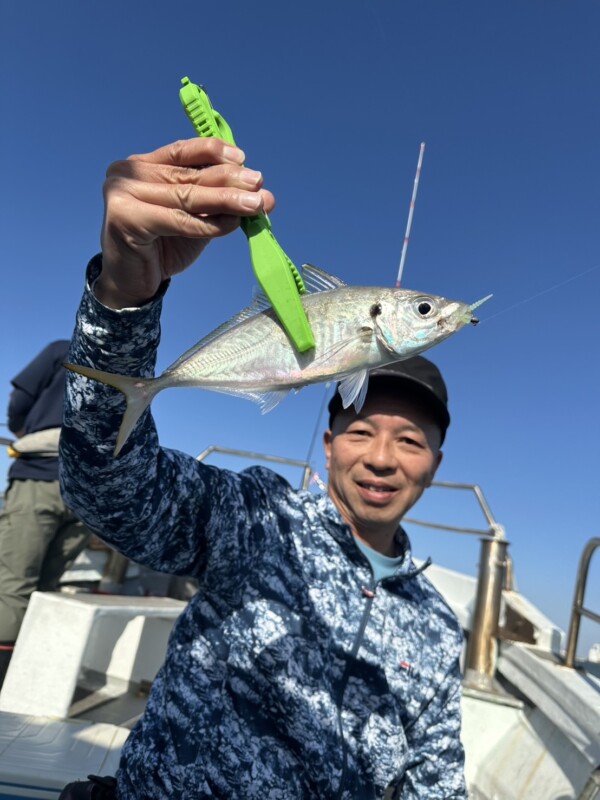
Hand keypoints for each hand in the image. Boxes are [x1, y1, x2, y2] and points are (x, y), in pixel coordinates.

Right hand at [95, 138, 275, 307]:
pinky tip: (231, 224)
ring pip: (186, 196)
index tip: (243, 159)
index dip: (213, 152)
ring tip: (255, 203)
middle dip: (228, 179)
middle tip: (258, 183)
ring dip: (225, 200)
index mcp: (141, 164)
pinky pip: (178, 220)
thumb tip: (262, 194)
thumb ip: (219, 204)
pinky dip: (207, 224)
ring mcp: (122, 193)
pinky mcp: (125, 218)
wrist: (133, 282)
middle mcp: (127, 173)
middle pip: (188, 174)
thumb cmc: (163, 246)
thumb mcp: (195, 217)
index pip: (182, 151)